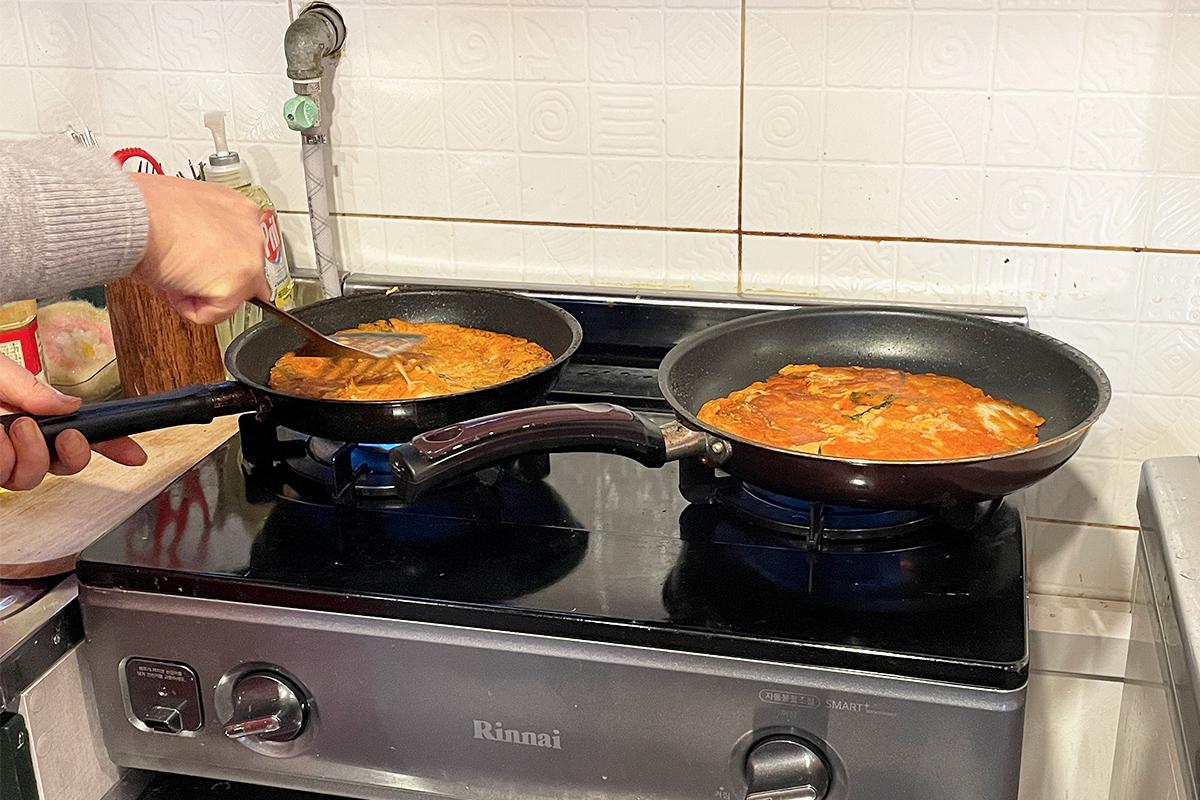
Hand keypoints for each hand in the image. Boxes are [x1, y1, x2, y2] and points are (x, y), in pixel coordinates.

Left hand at [0, 356, 145, 490]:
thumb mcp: (3, 373)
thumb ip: (35, 388)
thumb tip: (72, 404)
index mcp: (34, 414)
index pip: (82, 433)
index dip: (113, 445)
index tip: (136, 455)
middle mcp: (22, 441)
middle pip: (67, 464)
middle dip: (74, 453)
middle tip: (66, 435)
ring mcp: (6, 459)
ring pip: (33, 477)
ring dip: (29, 453)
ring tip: (11, 428)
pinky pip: (7, 477)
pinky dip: (3, 454)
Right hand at [128, 174, 269, 325]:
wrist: (133, 215)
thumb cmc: (143, 210)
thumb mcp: (183, 213)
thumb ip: (203, 231)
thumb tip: (200, 256)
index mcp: (239, 209)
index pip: (242, 249)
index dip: (212, 263)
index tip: (197, 262)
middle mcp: (253, 231)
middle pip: (241, 276)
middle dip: (208, 280)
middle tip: (178, 266)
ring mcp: (250, 258)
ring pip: (229, 297)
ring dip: (196, 292)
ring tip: (173, 270)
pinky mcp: (239, 284)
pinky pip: (213, 315)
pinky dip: (188, 308)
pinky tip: (173, 281)